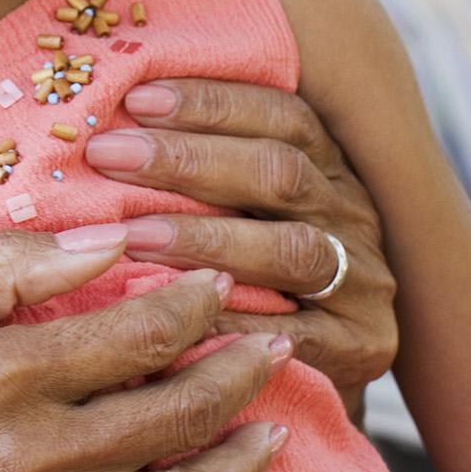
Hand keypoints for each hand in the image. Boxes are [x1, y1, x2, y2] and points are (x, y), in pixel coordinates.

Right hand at [0, 227, 294, 471]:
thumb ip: (1, 271)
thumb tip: (100, 242)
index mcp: (3, 374)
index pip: (135, 332)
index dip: (191, 303)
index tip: (216, 280)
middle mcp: (40, 451)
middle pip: (177, 405)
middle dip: (239, 367)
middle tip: (274, 338)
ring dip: (241, 446)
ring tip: (275, 414)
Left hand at [80, 79, 397, 396]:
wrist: (316, 372)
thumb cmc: (256, 272)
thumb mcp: (244, 206)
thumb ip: (201, 168)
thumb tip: (107, 125)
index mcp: (329, 168)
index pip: (282, 116)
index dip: (212, 103)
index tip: (136, 98)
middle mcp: (353, 217)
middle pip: (280, 172)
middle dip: (187, 159)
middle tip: (108, 154)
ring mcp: (363, 285)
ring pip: (291, 248)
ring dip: (205, 237)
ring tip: (130, 234)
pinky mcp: (360, 348)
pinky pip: (295, 332)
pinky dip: (231, 319)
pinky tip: (175, 310)